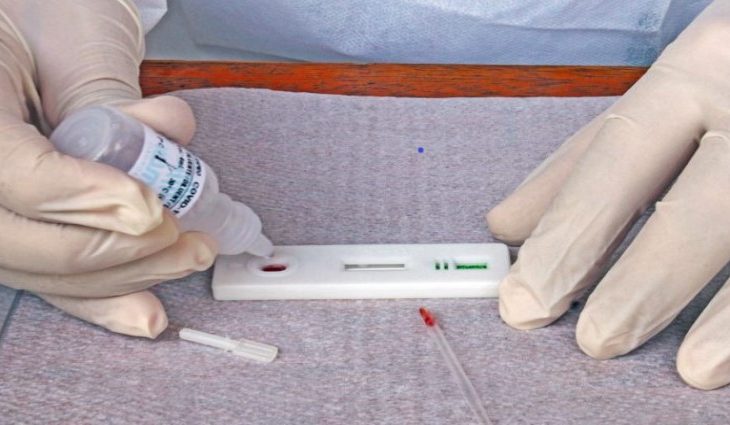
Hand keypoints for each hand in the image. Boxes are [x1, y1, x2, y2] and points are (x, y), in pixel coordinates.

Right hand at [0, 0, 216, 336]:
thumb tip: (169, 147)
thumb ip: (112, 103)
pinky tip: (145, 313)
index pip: (11, 176)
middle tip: (184, 237)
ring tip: (187, 256)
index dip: (84, 199)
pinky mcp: (12, 226)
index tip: (153, 206)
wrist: (25, 24)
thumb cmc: (42, 16)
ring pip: (38, 271)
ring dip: (124, 276)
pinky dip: (100, 298)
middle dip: (117, 250)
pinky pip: (46, 276)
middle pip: (20, 242)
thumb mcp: (71, 40)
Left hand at [487, 0, 729, 389]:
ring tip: (686, 367)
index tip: (524, 297)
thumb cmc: (723, 94)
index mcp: (693, 73)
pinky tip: (729, 357)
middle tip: (593, 341)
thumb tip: (507, 227)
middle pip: (694, 205)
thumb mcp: (657, 107)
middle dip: (640, 280)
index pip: (617, 155)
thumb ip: (582, 166)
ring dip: (720, 312)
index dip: (570, 230)